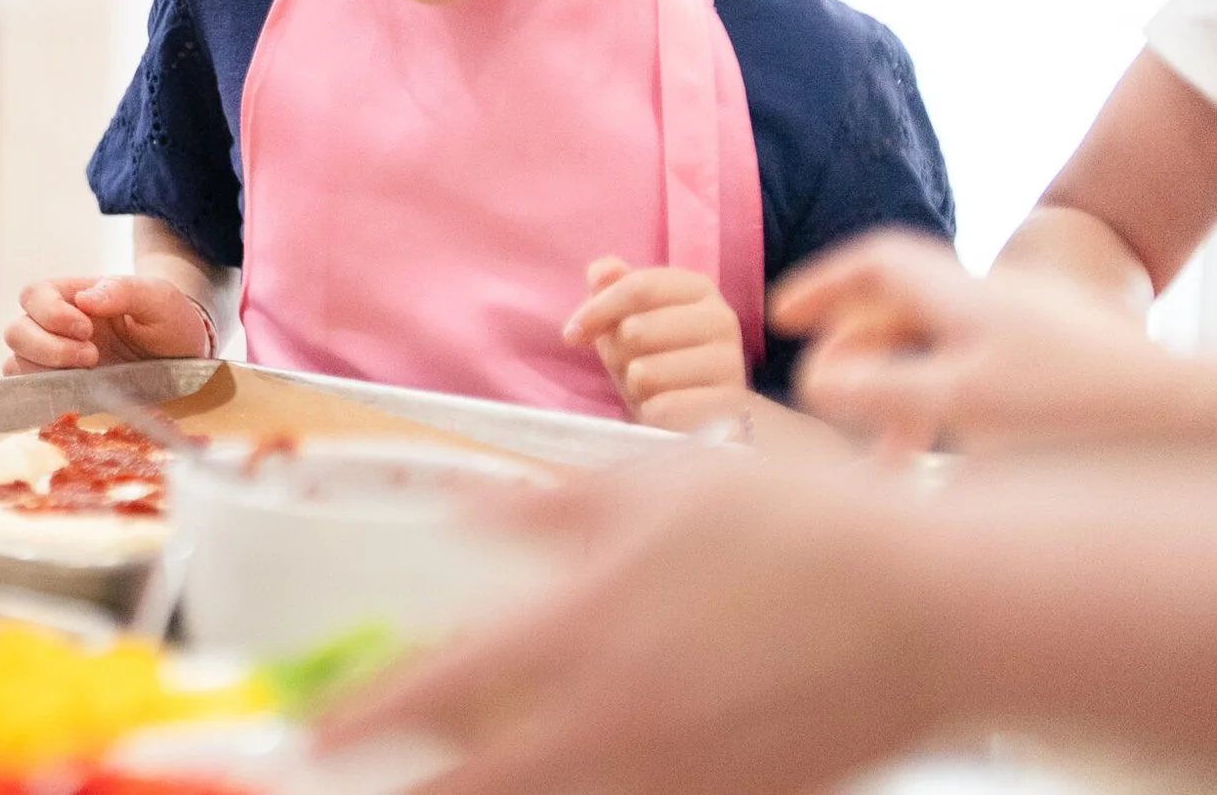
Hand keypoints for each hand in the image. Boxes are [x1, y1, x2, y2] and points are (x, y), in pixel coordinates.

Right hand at [1, 275, 212, 373]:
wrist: (184, 358)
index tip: (87, 329)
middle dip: (49, 347)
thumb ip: (124, 290)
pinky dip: (42, 392)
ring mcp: (55, 357)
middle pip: (16, 331)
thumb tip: (85, 298)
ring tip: (90, 372)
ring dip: (47, 370)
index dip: (51, 314)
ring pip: (16, 361)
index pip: (34, 295)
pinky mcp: (61, 386)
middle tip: (92, 356)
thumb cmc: (169, 321)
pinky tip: (76, 390)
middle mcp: (55, 325)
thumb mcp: (159, 298)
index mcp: (73, 295)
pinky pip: (29, 389)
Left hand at [316, 453, 942, 794]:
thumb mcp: (653, 485)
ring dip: (493, 791)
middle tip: (360, 774)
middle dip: (411, 783)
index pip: (433, 692)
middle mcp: (611, 720)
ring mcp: (672, 775)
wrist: (938, 611)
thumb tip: (459, 507)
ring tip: (457, 775)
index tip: (309, 730)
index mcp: (577, 633)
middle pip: (473, 780)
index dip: (358, 715)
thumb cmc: (798, 527)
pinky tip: (574, 773)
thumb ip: (543, 506)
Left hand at [563, 259, 747, 432]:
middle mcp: (721, 320)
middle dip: (616, 353)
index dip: (595, 310)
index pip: (637, 286)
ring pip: (645, 373)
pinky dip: (651, 414)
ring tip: (651, 388)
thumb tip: (599, 274)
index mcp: (697, 288)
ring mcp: (730, 364)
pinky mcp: (728, 407)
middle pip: (635, 330)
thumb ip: (613, 286)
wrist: (704, 409)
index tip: (571, 335)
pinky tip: (665, 410)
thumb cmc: (657, 354)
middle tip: (628, 365)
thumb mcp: (629, 316)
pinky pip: (662, 409)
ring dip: (634, 386)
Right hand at [773, 232, 1201, 453]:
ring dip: (900, 390)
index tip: (783, 318)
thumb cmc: (1077, 408)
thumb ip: (878, 392)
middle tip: (827, 391)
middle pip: (904, 308)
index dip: (823, 284)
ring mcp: (1029, 339)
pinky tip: (951, 461)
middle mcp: (993, 307)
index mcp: (963, 297)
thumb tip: (814, 380)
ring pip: (941, 350)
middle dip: (856, 347)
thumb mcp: (962, 401)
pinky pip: (977, 379)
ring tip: (886, 453)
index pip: (877, 262)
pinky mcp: (1058, 375)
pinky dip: (945, 409)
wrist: (1186, 420)